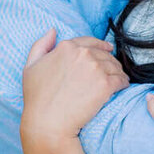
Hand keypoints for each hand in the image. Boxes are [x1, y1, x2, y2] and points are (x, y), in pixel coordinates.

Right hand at [21, 29, 128, 145]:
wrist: (48, 123)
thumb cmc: (37, 99)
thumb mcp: (30, 67)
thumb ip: (41, 45)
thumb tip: (53, 30)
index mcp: (66, 47)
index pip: (90, 42)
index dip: (100, 46)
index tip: (107, 50)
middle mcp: (82, 54)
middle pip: (104, 54)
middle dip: (109, 61)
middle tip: (112, 70)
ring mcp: (95, 68)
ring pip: (115, 66)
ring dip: (118, 72)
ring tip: (118, 79)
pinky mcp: (106, 85)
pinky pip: (121, 80)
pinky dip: (123, 83)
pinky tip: (122, 86)